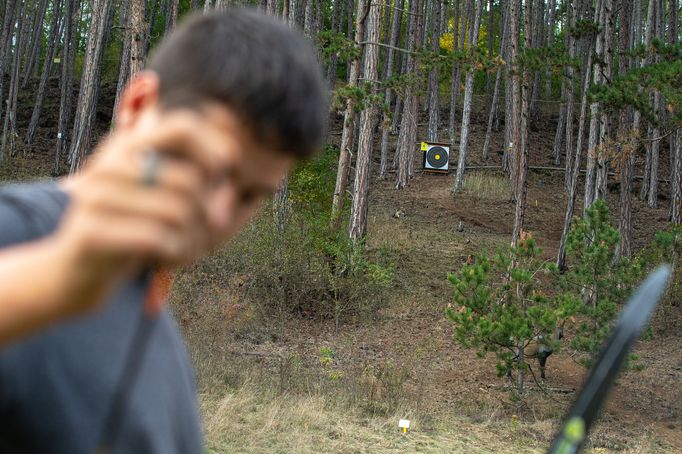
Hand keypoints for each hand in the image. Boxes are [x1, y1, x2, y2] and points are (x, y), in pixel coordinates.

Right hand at [55, 110, 231, 313]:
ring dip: (194, 240)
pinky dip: (176, 254)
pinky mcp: (90, 230)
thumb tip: (251, 191)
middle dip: (209, 216)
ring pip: (180, 211)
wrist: (79, 274)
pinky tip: (165, 260)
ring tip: (183, 249)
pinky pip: (158, 238)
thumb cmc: (140, 234)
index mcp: (131, 146)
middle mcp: (111, 163)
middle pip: (191, 179)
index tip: (222, 179)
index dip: (215, 151)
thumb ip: (215, 194)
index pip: (184, 125)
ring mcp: (96, 194)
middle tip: (202, 236)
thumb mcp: (178, 209)